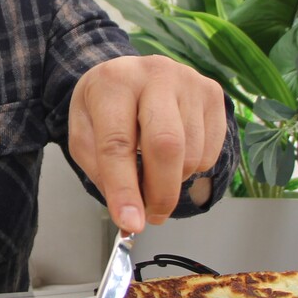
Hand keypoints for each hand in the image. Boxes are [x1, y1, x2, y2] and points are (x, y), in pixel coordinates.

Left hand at [67, 56, 227, 233]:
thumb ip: (101, 171)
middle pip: (166, 146)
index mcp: (113, 82)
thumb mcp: (84, 135)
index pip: (118, 143)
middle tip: (152, 216)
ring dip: (174, 181)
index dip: (124, 188)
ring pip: (191, 153)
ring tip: (155, 173)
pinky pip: (210, 151)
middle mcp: (155, 74)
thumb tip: (131, 214)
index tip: (130, 223)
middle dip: (160, 192)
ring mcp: (189, 81)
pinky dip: (193, 168)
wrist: (130, 74)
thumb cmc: (105, 108)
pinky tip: (175, 155)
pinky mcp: (213, 93)